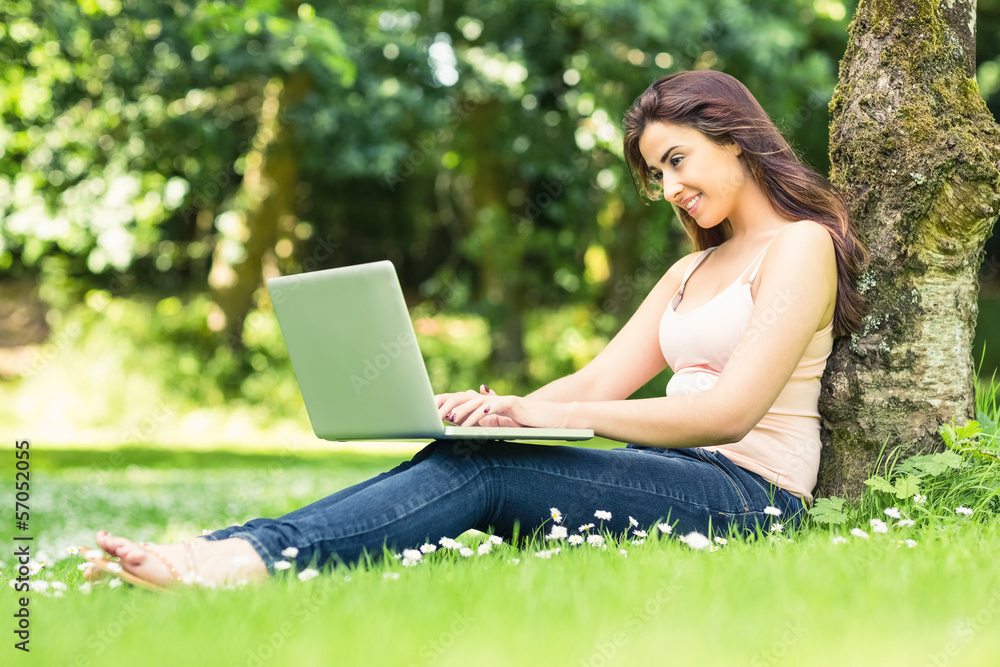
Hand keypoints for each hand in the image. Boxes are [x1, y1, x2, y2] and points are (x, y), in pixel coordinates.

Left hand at [435, 385, 571, 428]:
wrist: (554, 418)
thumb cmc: (528, 423)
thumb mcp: (503, 425)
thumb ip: (487, 421)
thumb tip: (470, 422)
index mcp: (487, 405)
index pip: (461, 401)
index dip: (445, 404)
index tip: (428, 413)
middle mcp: (492, 400)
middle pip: (465, 398)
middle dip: (449, 406)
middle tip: (434, 415)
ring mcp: (504, 401)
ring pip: (480, 402)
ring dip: (465, 410)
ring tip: (453, 418)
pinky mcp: (517, 404)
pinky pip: (500, 405)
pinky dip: (490, 408)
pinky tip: (480, 414)